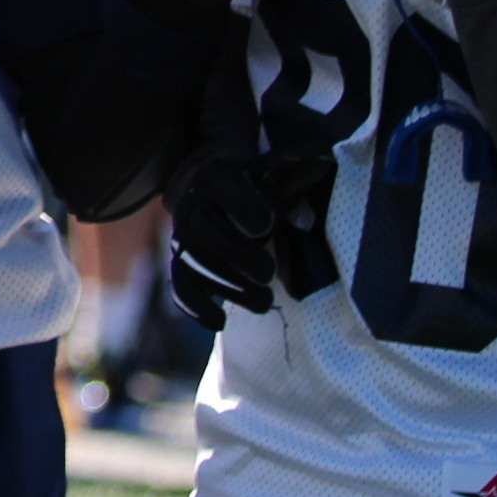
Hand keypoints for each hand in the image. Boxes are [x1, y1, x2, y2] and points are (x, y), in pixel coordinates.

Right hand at [167, 146, 338, 325]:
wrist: (215, 188)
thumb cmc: (258, 186)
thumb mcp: (276, 175)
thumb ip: (297, 180)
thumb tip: (316, 187)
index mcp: (218, 177)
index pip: (224, 187)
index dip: (242, 206)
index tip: (266, 225)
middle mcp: (194, 205)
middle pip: (205, 229)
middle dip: (236, 254)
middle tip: (268, 273)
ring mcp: (184, 237)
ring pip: (194, 263)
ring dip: (227, 286)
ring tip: (263, 302)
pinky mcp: (182, 264)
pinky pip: (181, 287)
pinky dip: (196, 306)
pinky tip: (220, 321)